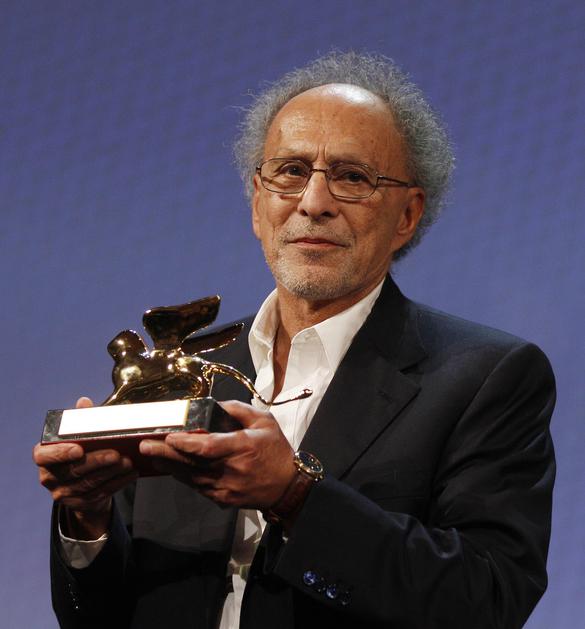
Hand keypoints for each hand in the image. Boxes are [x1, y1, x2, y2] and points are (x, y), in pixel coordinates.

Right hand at [33, 397, 137, 538]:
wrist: (81, 483)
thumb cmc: (80, 450)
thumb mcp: (78, 434)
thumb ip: (79, 420)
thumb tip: (84, 402)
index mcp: (44, 457)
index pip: (43, 456)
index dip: (60, 453)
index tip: (79, 448)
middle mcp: (49, 477)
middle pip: (73, 471)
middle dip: (97, 461)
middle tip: (116, 454)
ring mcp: (63, 493)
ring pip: (88, 484)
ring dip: (111, 473)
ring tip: (128, 462)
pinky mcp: (80, 504)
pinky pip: (100, 494)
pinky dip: (118, 483)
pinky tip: (132, 473)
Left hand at [139, 400, 295, 509]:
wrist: (287, 487)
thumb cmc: (276, 451)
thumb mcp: (265, 422)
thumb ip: (240, 410)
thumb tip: (216, 405)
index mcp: (242, 448)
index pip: (208, 447)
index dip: (186, 443)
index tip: (169, 436)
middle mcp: (231, 469)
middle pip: (192, 463)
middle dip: (166, 455)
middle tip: (145, 447)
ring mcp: (226, 487)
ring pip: (191, 477)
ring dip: (170, 466)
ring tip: (151, 456)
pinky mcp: (223, 499)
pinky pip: (198, 487)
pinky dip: (183, 477)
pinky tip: (172, 468)